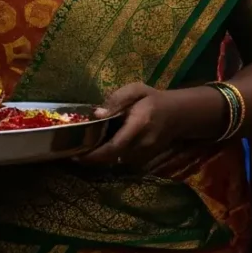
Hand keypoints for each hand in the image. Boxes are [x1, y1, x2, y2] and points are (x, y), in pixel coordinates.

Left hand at [81, 83, 209, 169]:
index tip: (75, 155)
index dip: (93, 154)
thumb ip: (117, 99)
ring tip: (86, 149)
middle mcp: (142, 144)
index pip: (114, 146)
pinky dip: (110, 157)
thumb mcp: (136, 90)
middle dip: (91, 158)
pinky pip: (121, 162)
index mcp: (139, 125)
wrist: (177, 114)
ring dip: (100, 158)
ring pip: (115, 162)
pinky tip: (102, 148)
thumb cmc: (153, 100)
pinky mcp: (144, 160)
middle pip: (111, 158)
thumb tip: (97, 114)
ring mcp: (145, 155)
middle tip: (74, 151)